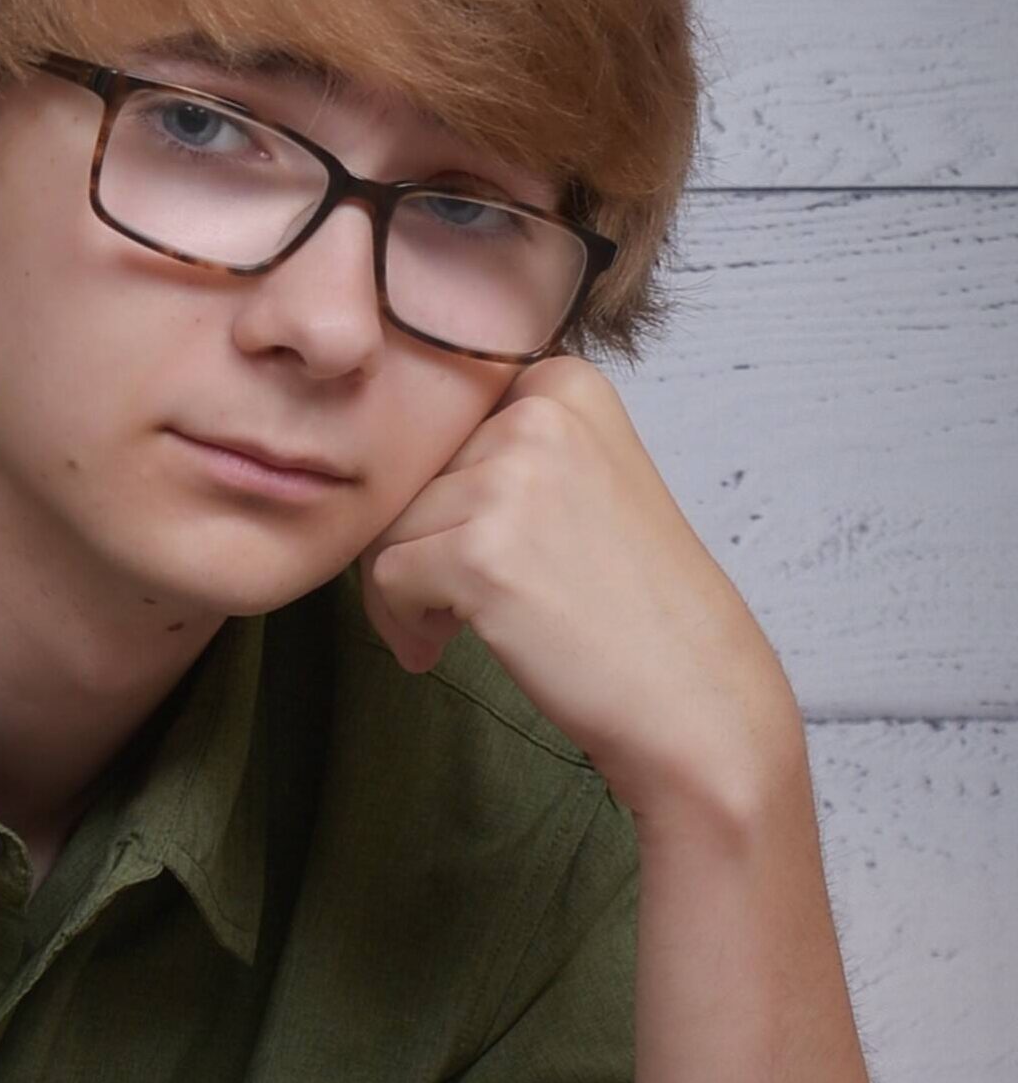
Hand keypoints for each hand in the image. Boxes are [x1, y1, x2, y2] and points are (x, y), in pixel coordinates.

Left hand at [356, 356, 801, 821]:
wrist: (695, 695)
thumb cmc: (634, 605)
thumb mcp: (582, 484)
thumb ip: (503, 455)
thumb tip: (386, 470)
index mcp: (564, 387)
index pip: (443, 426)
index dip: (440, 497)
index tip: (469, 549)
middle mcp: (538, 417)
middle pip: (411, 474)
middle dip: (418, 544)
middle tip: (455, 604)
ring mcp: (510, 481)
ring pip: (390, 525)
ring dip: (406, 589)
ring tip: (454, 629)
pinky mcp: (480, 552)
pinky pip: (385, 576)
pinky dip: (400, 622)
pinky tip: (441, 648)